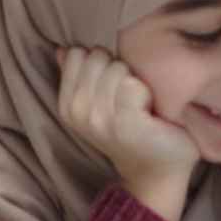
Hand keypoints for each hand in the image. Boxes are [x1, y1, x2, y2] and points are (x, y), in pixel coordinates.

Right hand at [56, 47, 199, 218]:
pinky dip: (146, 92)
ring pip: (117, 68)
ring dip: (135, 80)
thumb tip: (63, 49)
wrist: (157, 170)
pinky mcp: (125, 122)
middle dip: (118, 68)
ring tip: (139, 105)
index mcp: (67, 105)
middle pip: (98, 57)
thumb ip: (78, 75)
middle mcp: (78, 112)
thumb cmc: (133, 132)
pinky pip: (133, 84)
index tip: (113, 85)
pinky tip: (148, 111)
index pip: (78, 54)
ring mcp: (100, 118)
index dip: (101, 62)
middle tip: (130, 97)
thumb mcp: (97, 104)